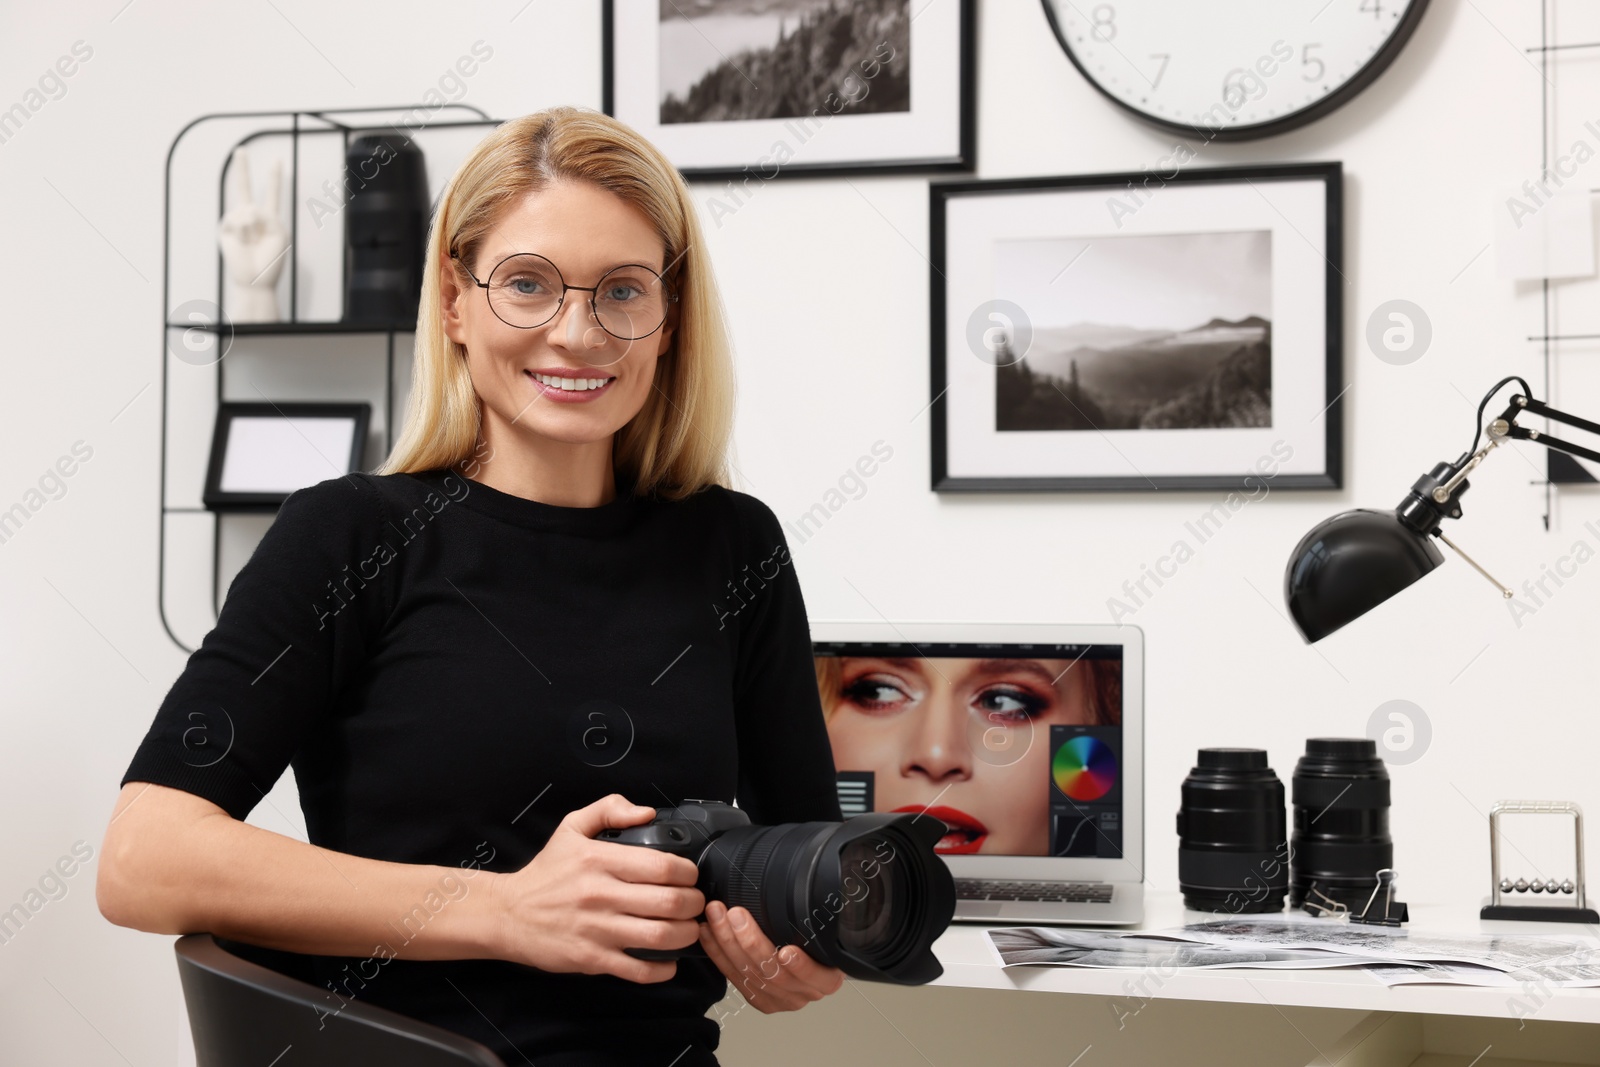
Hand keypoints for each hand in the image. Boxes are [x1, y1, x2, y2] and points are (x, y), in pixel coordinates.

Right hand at [216, 145, 289, 321]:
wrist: (256, 278)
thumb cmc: (271, 259)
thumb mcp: (279, 233)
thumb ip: (266, 215)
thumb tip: (246, 209)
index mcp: (270, 218)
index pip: (272, 194)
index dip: (274, 178)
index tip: (277, 160)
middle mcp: (253, 217)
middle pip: (245, 188)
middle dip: (243, 169)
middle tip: (240, 150)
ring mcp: (238, 222)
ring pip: (246, 208)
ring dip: (253, 224)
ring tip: (254, 239)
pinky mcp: (227, 228)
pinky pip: (236, 219)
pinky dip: (243, 230)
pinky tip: (244, 240)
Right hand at [487, 794, 705, 983]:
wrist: (508, 914)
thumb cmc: (546, 873)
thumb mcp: (572, 827)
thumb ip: (610, 808)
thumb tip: (647, 813)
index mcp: (599, 860)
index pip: (662, 865)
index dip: (688, 872)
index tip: (690, 875)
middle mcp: (600, 894)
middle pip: (668, 902)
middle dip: (693, 903)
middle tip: (695, 903)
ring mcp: (596, 930)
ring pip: (659, 937)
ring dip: (685, 935)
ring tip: (688, 928)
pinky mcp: (591, 959)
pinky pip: (638, 970)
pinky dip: (662, 969)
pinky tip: (669, 961)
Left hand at [698, 899, 844, 1012]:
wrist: (806, 956)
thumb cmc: (816, 937)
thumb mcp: (825, 927)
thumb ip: (817, 916)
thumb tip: (810, 882)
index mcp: (826, 979)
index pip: (815, 977)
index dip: (801, 967)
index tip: (788, 951)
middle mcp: (803, 993)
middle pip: (773, 973)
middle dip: (750, 942)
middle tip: (736, 914)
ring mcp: (778, 999)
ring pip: (748, 974)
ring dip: (727, 942)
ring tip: (716, 916)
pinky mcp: (757, 999)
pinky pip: (733, 977)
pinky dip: (717, 953)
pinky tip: (709, 933)